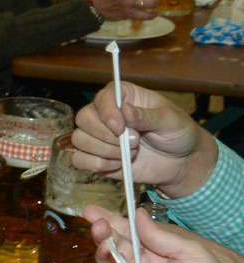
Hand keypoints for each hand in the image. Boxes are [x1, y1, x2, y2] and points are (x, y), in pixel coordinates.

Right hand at [70, 81, 218, 196]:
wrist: (182, 162)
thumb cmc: (179, 134)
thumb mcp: (171, 121)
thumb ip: (147, 116)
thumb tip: (125, 111)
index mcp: (124, 97)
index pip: (102, 98)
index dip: (106, 112)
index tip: (120, 128)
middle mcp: (106, 114)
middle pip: (83, 118)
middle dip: (106, 135)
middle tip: (135, 143)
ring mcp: (99, 136)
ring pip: (79, 140)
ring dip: (104, 151)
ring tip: (130, 154)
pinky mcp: (96, 157)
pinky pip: (79, 159)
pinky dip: (96, 164)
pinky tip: (117, 165)